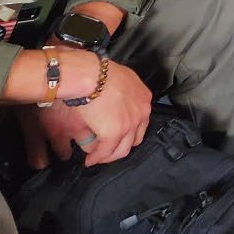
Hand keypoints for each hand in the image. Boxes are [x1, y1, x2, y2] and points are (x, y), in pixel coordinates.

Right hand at [19, 59, 152, 168]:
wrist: (91, 75)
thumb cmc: (99, 72)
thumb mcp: (120, 79)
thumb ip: (122, 91)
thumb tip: (113, 98)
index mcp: (144, 98)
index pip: (141, 122)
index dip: (128, 132)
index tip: (117, 137)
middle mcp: (141, 112)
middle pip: (134, 138)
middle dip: (121, 146)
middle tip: (107, 150)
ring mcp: (130, 124)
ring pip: (122, 149)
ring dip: (108, 156)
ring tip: (97, 158)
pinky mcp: (114, 133)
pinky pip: (106, 151)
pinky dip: (97, 158)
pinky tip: (89, 160)